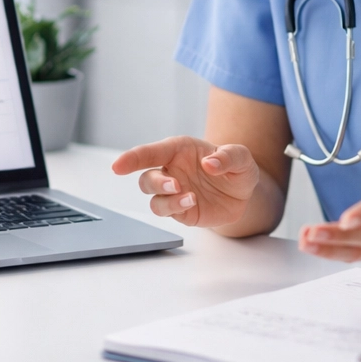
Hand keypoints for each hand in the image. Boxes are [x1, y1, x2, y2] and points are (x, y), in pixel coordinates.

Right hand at [112, 136, 258, 227]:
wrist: (243, 193)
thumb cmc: (236, 168)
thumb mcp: (242, 157)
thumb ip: (229, 156)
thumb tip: (211, 163)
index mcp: (178, 150)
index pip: (149, 153)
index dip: (131, 158)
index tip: (118, 166)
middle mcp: (171, 170)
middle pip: (146, 178)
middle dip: (155, 182)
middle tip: (174, 185)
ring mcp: (173, 192)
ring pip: (152, 198)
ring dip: (165, 199)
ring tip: (189, 197)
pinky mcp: (180, 211)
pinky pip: (168, 211)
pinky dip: (175, 208)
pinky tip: (191, 202)